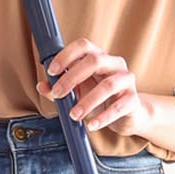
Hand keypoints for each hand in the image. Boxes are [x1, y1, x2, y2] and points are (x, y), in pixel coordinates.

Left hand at [40, 39, 154, 136]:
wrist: (128, 116)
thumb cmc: (100, 101)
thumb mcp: (77, 93)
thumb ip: (59, 90)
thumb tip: (41, 86)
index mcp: (100, 58)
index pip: (83, 46)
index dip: (66, 55)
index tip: (51, 71)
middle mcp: (115, 64)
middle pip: (95, 60)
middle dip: (72, 78)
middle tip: (58, 95)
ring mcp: (126, 80)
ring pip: (108, 85)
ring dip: (87, 101)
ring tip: (74, 115)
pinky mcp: (133, 99)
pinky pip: (119, 106)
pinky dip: (103, 117)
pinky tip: (92, 126)